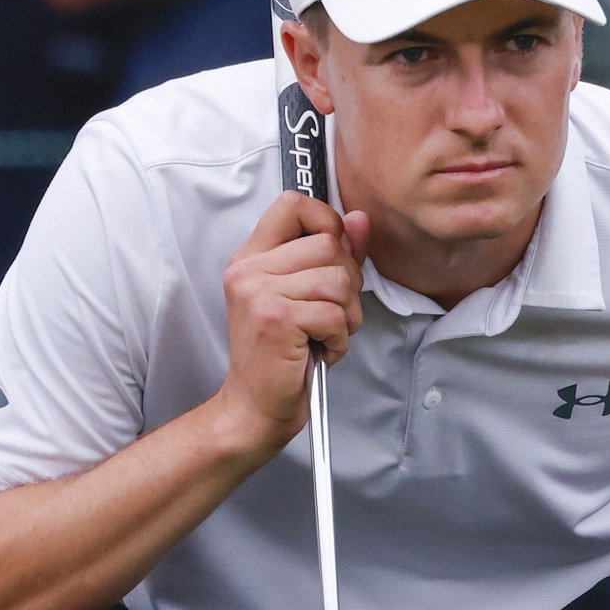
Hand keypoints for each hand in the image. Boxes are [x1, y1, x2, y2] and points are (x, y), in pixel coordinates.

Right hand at [217, 192, 369, 449]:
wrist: (256, 406)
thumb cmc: (283, 355)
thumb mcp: (306, 296)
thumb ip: (332, 255)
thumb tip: (359, 219)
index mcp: (253, 256)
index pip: (293, 203)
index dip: (326, 220)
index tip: (334, 253)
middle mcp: (250, 269)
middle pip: (329, 244)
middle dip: (347, 283)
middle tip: (328, 313)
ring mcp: (259, 292)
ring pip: (338, 281)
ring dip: (345, 315)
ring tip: (322, 334)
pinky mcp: (276, 319)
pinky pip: (335, 315)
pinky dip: (339, 339)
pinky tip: (318, 349)